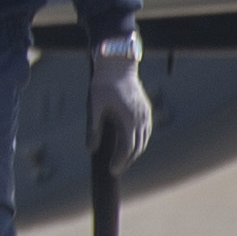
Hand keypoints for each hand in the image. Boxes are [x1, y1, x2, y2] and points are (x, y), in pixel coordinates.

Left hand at [92, 42, 152, 172]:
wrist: (117, 64)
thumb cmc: (103, 84)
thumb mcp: (94, 105)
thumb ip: (93, 128)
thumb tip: (90, 149)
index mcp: (129, 119)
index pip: (128, 148)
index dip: (121, 162)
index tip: (113, 171)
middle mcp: (141, 118)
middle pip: (138, 146)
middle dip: (128, 160)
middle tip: (116, 169)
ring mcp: (145, 113)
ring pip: (144, 139)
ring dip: (135, 151)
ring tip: (123, 159)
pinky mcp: (146, 108)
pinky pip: (146, 129)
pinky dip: (140, 140)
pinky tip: (131, 143)